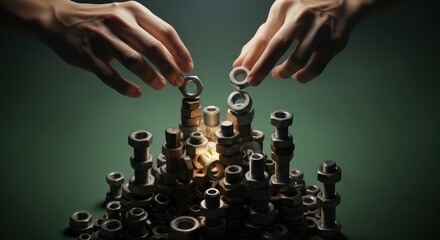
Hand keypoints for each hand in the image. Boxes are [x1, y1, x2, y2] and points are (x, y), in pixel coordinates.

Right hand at [9, 0, 192, 96]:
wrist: (60, 18)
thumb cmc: (102, 22)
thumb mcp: (127, 18)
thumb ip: (149, 35)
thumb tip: (174, 60)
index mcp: (134, 11)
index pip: (165, 32)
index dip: (179, 52)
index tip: (188, 67)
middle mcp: (119, 22)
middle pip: (152, 47)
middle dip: (169, 67)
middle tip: (177, 81)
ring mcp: (102, 38)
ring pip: (133, 61)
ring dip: (150, 76)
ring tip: (160, 85)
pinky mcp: (87, 55)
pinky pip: (110, 75)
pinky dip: (125, 87)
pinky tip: (136, 93)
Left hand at [233, 0, 360, 84]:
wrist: (343, 0)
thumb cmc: (305, 9)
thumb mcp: (281, 15)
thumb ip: (261, 38)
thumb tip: (241, 61)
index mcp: (284, 8)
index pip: (264, 35)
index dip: (252, 55)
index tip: (241, 70)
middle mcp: (302, 16)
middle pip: (278, 45)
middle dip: (262, 66)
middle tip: (253, 80)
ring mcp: (319, 29)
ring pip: (297, 60)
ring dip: (284, 72)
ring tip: (278, 73)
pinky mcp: (334, 42)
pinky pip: (315, 67)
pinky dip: (303, 76)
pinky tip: (297, 75)